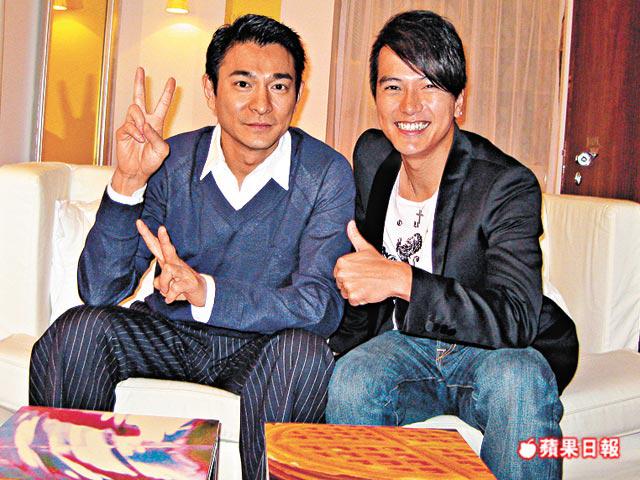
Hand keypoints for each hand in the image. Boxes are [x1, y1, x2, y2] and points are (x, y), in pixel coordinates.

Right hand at [112, 67, 175, 194]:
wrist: (136, 171)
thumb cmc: (150, 161)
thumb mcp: (161, 151)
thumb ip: (157, 137)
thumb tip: (145, 125)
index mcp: (156, 124)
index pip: (162, 105)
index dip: (167, 93)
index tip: (172, 80)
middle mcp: (144, 121)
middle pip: (140, 97)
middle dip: (139, 83)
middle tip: (140, 69)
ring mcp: (132, 124)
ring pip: (134, 109)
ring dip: (140, 121)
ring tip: (142, 135)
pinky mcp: (123, 130)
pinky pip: (129, 124)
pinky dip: (135, 132)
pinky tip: (137, 139)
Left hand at [136, 220, 206, 306]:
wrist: (202, 293)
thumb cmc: (182, 286)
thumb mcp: (166, 284)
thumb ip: (159, 281)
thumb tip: (158, 284)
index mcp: (168, 261)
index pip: (155, 245)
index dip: (146, 234)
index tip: (138, 222)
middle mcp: (175, 263)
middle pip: (168, 248)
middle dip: (164, 239)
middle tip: (162, 228)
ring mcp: (183, 272)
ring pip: (168, 270)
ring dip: (164, 285)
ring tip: (167, 292)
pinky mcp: (189, 282)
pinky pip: (174, 287)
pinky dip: (170, 296)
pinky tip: (171, 299)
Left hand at [334, 221, 411, 305]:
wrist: (393, 276)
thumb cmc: (380, 264)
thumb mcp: (365, 247)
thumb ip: (355, 236)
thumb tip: (350, 224)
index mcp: (342, 262)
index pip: (338, 274)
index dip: (349, 275)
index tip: (359, 273)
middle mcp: (343, 273)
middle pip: (340, 284)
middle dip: (351, 284)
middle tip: (363, 279)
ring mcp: (348, 285)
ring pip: (346, 293)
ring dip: (355, 292)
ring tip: (365, 284)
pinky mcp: (354, 295)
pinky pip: (352, 301)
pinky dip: (360, 299)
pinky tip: (367, 291)